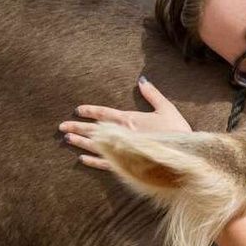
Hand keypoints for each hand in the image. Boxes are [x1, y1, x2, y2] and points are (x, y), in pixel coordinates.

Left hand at [59, 76, 191, 169]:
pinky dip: (93, 161)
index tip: (77, 110)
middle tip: (61, 126)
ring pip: (96, 145)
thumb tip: (142, 80)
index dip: (90, 111)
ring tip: (67, 139)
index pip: (104, 113)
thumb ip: (152, 94)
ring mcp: (123, 150)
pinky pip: (105, 163)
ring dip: (80, 142)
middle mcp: (122, 134)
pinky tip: (82, 158)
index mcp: (130, 119)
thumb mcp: (166, 108)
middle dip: (77, 127)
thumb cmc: (177, 131)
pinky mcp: (127, 164)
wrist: (184, 155)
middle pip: (94, 129)